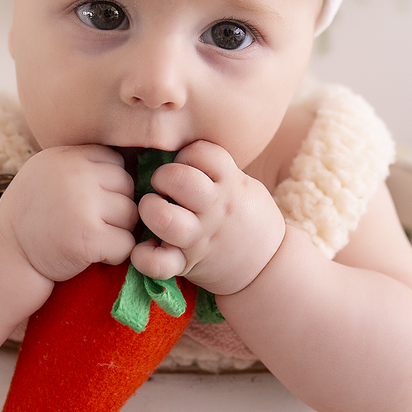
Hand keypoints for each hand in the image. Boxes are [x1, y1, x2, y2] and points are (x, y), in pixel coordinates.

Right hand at [0, 145, 139, 281]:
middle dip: (116, 207)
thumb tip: (134, 161)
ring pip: (131, 215)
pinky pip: (126, 244)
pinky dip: (115, 254)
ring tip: (90, 236)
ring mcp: (83, 205)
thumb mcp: (48, 172)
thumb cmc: (34, 213)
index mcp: (67, 156)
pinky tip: (91, 253)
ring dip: (118, 231)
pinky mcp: (89, 238)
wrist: (7, 254)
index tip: (90, 201)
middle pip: (128, 186)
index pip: (116, 162)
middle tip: (91, 222)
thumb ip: (82, 163)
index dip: (109, 185)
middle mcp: (76, 175)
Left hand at [130, 141, 285, 295]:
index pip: (201, 153)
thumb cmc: (246, 215)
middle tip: (164, 187)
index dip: (187, 154)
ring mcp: (200, 238)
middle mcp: (214, 209)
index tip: (186, 166)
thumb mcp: (242, 184)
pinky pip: (158, 264)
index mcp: (230, 185)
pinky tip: (145, 247)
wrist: (267, 265)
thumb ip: (215, 169)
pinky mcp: (187, 265)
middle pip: (179, 180)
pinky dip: (144, 256)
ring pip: (164, 219)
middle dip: (162, 177)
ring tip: (153, 210)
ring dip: (150, 210)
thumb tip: (178, 147)